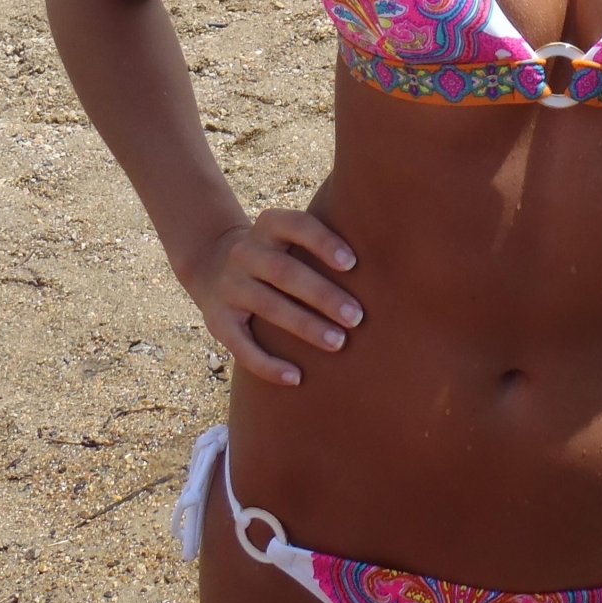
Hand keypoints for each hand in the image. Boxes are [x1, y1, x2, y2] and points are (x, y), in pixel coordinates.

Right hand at [179, 210, 361, 385]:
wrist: (215, 265)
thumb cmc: (280, 252)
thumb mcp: (291, 234)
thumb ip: (326, 240)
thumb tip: (386, 261)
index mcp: (269, 225)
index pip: (297, 225)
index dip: (323, 242)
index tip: (352, 263)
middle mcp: (245, 253)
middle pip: (285, 272)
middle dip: (323, 295)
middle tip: (356, 317)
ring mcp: (229, 287)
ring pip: (269, 307)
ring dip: (305, 327)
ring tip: (339, 343)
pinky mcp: (218, 321)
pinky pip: (242, 346)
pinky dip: (268, 364)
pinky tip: (296, 378)